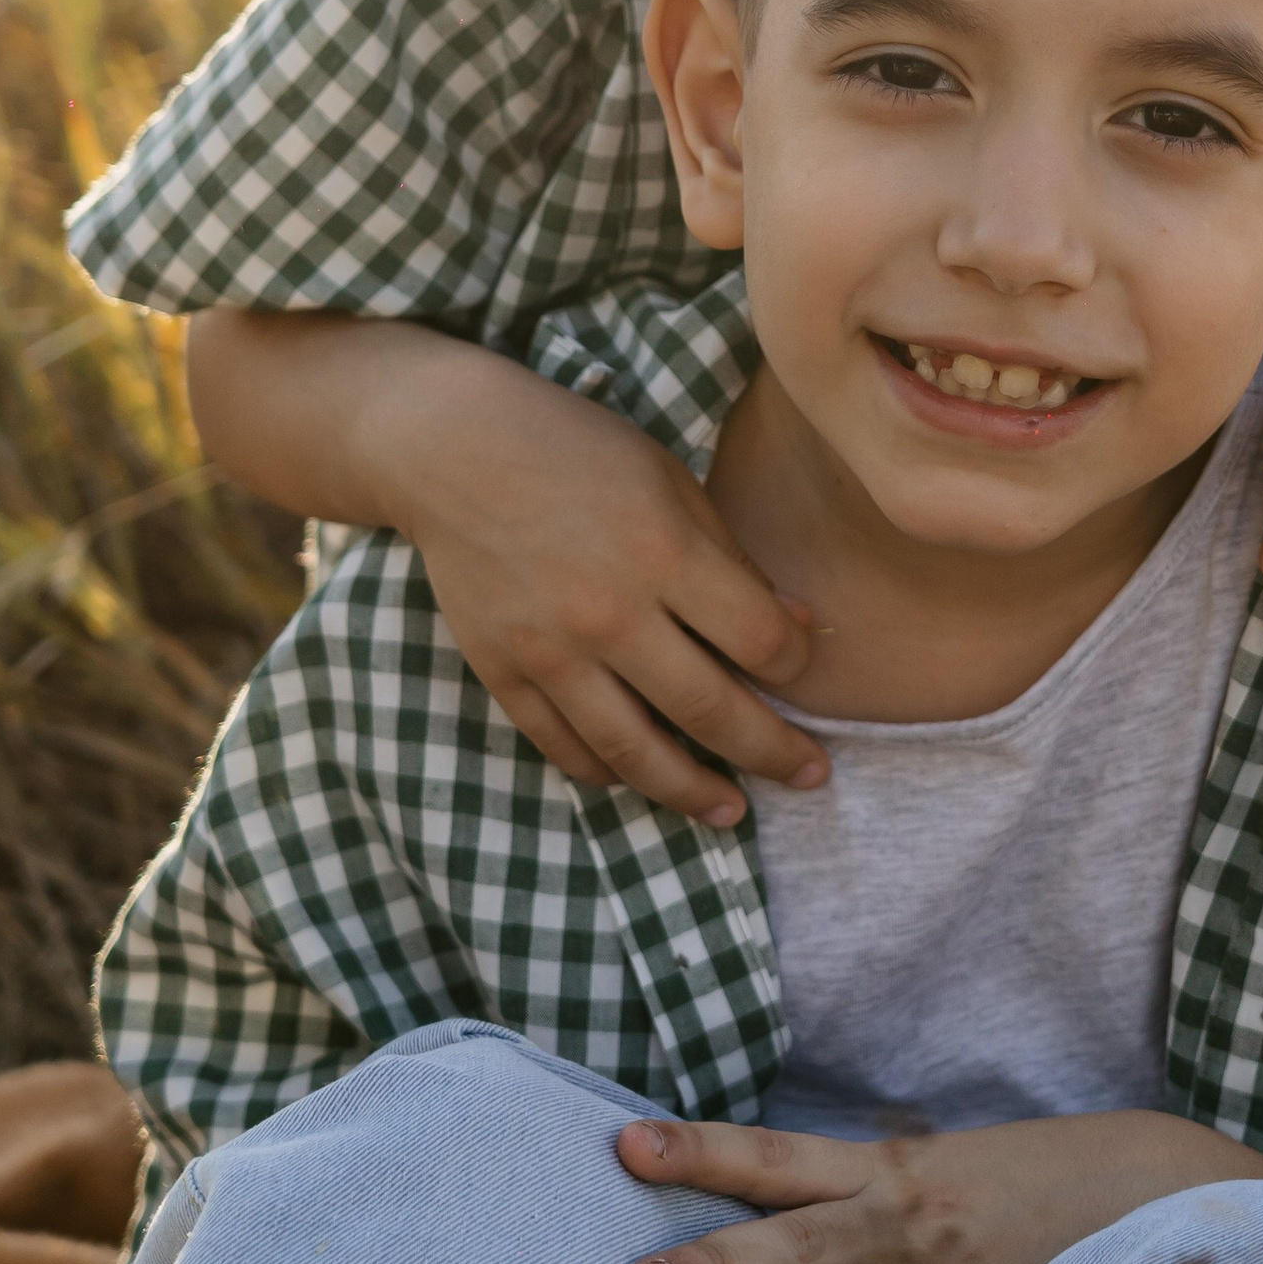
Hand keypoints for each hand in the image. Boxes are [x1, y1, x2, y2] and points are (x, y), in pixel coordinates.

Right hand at [401, 364, 822, 825]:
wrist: (452, 450)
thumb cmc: (578, 452)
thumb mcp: (671, 481)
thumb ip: (731, 559)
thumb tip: (796, 629)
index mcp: (662, 553)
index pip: (757, 641)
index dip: (794, 665)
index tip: (799, 669)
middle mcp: (609, 614)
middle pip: (710, 711)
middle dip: (772, 752)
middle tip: (810, 776)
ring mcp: (550, 652)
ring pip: (634, 752)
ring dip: (692, 792)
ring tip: (730, 812)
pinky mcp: (503, 673)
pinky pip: (563, 747)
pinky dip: (607, 773)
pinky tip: (639, 778)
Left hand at [618, 1109, 1262, 1263]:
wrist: (1164, 1193)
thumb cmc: (1038, 1178)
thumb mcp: (944, 1164)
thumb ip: (863, 1194)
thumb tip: (769, 1218)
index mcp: (892, 1171)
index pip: (777, 1154)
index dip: (702, 1147)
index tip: (625, 1143)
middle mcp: (910, 1233)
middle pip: (796, 1248)